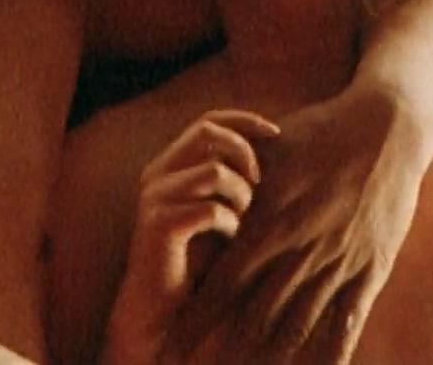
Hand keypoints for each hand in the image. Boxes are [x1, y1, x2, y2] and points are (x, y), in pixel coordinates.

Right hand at [105, 110, 277, 364]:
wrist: (163, 310)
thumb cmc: (199, 261)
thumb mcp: (220, 210)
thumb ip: (234, 180)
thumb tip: (277, 151)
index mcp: (170, 164)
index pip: (207, 121)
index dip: (244, 121)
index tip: (277, 132)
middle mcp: (157, 174)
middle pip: (206, 132)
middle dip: (243, 151)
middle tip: (259, 182)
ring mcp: (155, 198)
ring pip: (213, 172)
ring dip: (241, 197)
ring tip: (243, 224)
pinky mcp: (159, 225)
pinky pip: (210, 210)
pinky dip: (230, 226)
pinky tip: (230, 243)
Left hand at [165, 88, 420, 364]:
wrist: (386, 128)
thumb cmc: (320, 132)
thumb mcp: (268, 155)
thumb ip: (236, 185)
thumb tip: (202, 201)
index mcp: (269, 222)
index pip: (222, 283)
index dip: (196, 319)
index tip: (171, 343)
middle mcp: (300, 250)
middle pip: (255, 315)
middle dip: (224, 348)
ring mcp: (338, 262)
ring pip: (298, 324)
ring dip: (270, 356)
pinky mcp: (371, 268)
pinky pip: (349, 320)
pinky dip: (332, 352)